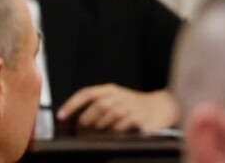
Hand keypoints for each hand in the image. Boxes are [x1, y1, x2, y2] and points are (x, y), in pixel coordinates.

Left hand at [57, 85, 178, 132]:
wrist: (163, 107)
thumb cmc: (135, 105)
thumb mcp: (116, 99)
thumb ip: (98, 105)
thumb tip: (78, 120)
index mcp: (111, 90)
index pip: (86, 93)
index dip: (72, 104)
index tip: (61, 115)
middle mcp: (120, 95)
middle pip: (98, 106)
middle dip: (87, 118)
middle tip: (83, 128)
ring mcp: (131, 106)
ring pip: (109, 116)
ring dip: (101, 126)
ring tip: (99, 131)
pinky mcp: (140, 118)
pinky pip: (122, 125)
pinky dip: (115, 130)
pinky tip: (115, 133)